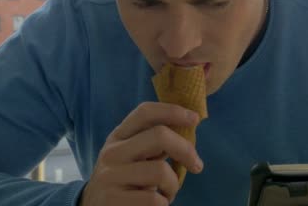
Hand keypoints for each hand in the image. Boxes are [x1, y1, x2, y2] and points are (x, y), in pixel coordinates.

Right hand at [79, 102, 202, 205]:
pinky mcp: (112, 200)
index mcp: (118, 136)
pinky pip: (154, 199)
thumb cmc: (125, 180)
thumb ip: (153, 142)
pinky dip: (164, 204)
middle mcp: (112, 152)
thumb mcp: (133, 155)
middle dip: (186, 150)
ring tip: (168, 193)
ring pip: (160, 171)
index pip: (145, 112)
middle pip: (159, 135)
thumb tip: (188, 125)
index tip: (195, 119)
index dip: (173, 111)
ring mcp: (110, 176)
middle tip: (197, 165)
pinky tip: (157, 204)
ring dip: (173, 185)